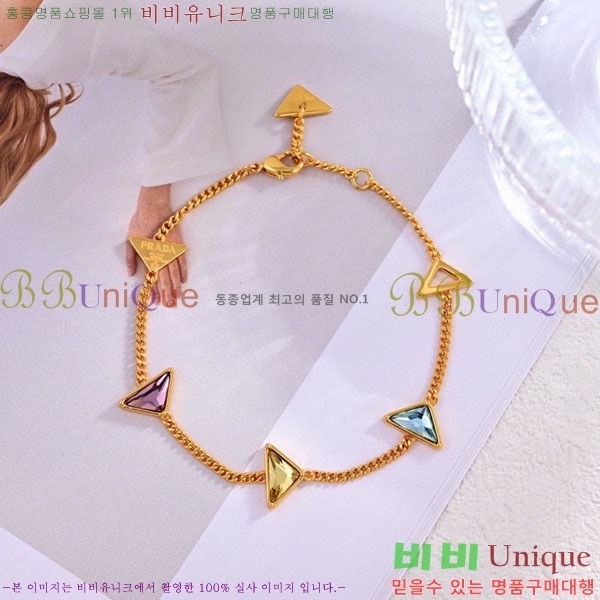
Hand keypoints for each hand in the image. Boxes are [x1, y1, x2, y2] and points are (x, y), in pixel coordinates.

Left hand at [126, 184, 187, 306]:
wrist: (155, 207)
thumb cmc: (140, 222)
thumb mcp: (130, 240)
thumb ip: (130, 259)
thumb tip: (131, 274)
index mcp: (149, 256)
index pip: (153, 278)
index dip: (155, 291)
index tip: (158, 302)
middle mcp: (161, 256)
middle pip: (166, 279)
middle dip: (168, 293)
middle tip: (171, 306)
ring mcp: (172, 251)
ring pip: (175, 273)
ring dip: (176, 286)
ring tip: (178, 298)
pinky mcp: (179, 245)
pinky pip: (182, 262)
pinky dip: (183, 272)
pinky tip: (183, 281)